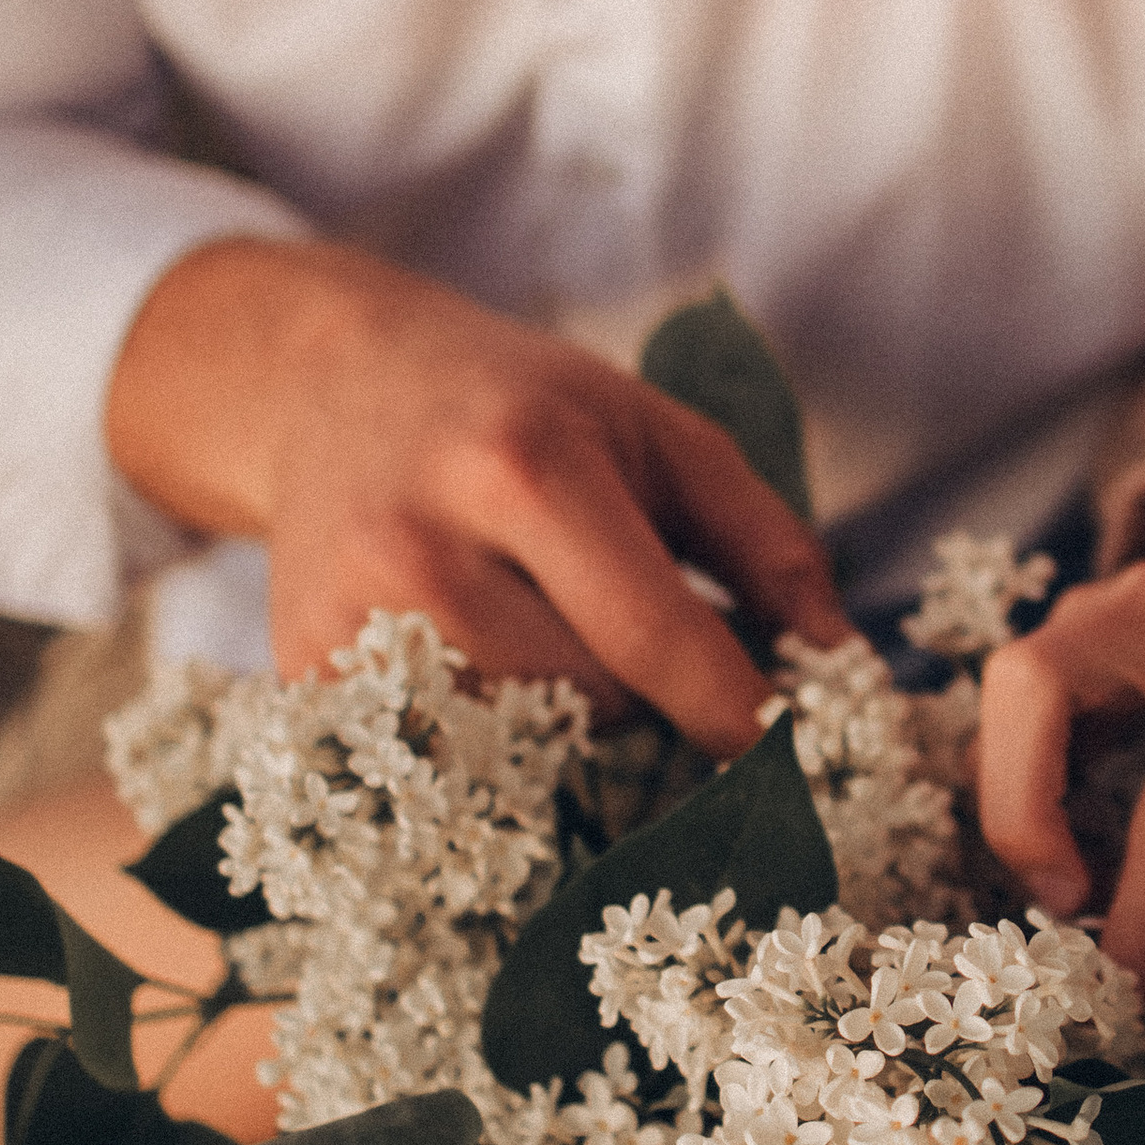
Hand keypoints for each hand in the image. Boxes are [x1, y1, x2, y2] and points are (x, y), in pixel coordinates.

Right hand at [108, 238, 847, 746]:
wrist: (335, 383)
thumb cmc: (526, 409)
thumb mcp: (661, 434)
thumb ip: (767, 542)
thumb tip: (842, 665)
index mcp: (527, 466)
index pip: (655, 635)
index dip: (736, 712)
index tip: (794, 761)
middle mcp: (424, 545)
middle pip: (591, 701)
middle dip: (642, 691)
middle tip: (622, 634)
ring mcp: (351, 619)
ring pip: (519, 744)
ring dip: (562, 719)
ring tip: (540, 633)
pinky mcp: (302, 675)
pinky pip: (438, 760)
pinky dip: (483, 740)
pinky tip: (474, 667)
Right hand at [977, 462, 1144, 994]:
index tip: (1131, 996)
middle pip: (1031, 691)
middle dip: (1020, 816)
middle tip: (1068, 904)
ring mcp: (1102, 601)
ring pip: (1006, 690)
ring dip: (1015, 799)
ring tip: (1076, 878)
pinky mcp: (1070, 618)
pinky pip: (1014, 702)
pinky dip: (1020, 774)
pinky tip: (1071, 829)